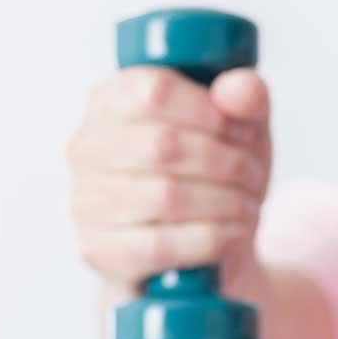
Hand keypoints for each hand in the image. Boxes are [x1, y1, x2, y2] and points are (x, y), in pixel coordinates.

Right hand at [67, 67, 272, 296]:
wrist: (203, 250)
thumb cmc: (217, 175)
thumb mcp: (242, 129)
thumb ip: (247, 99)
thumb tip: (240, 88)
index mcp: (112, 100)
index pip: (153, 91)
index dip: (210, 112)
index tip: (242, 132)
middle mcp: (86, 147)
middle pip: (163, 145)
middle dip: (226, 162)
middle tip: (252, 175)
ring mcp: (85, 200)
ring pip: (165, 196)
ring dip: (225, 202)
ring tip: (248, 204)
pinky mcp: (98, 250)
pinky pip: (161, 244)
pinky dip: (212, 238)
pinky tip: (233, 234)